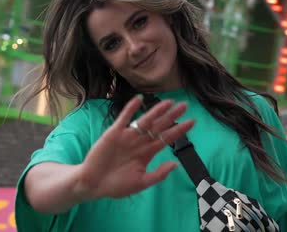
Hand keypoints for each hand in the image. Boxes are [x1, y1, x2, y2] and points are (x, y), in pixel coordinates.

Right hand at [77, 95, 193, 199]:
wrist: (94, 184)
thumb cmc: (117, 185)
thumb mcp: (141, 183)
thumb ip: (158, 174)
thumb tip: (175, 164)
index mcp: (148, 153)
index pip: (167, 138)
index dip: (179, 130)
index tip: (192, 121)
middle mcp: (140, 142)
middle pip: (159, 126)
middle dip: (172, 116)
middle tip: (185, 105)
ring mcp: (128, 136)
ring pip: (145, 120)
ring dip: (157, 111)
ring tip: (169, 102)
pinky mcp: (114, 133)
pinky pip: (124, 118)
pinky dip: (131, 108)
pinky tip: (139, 99)